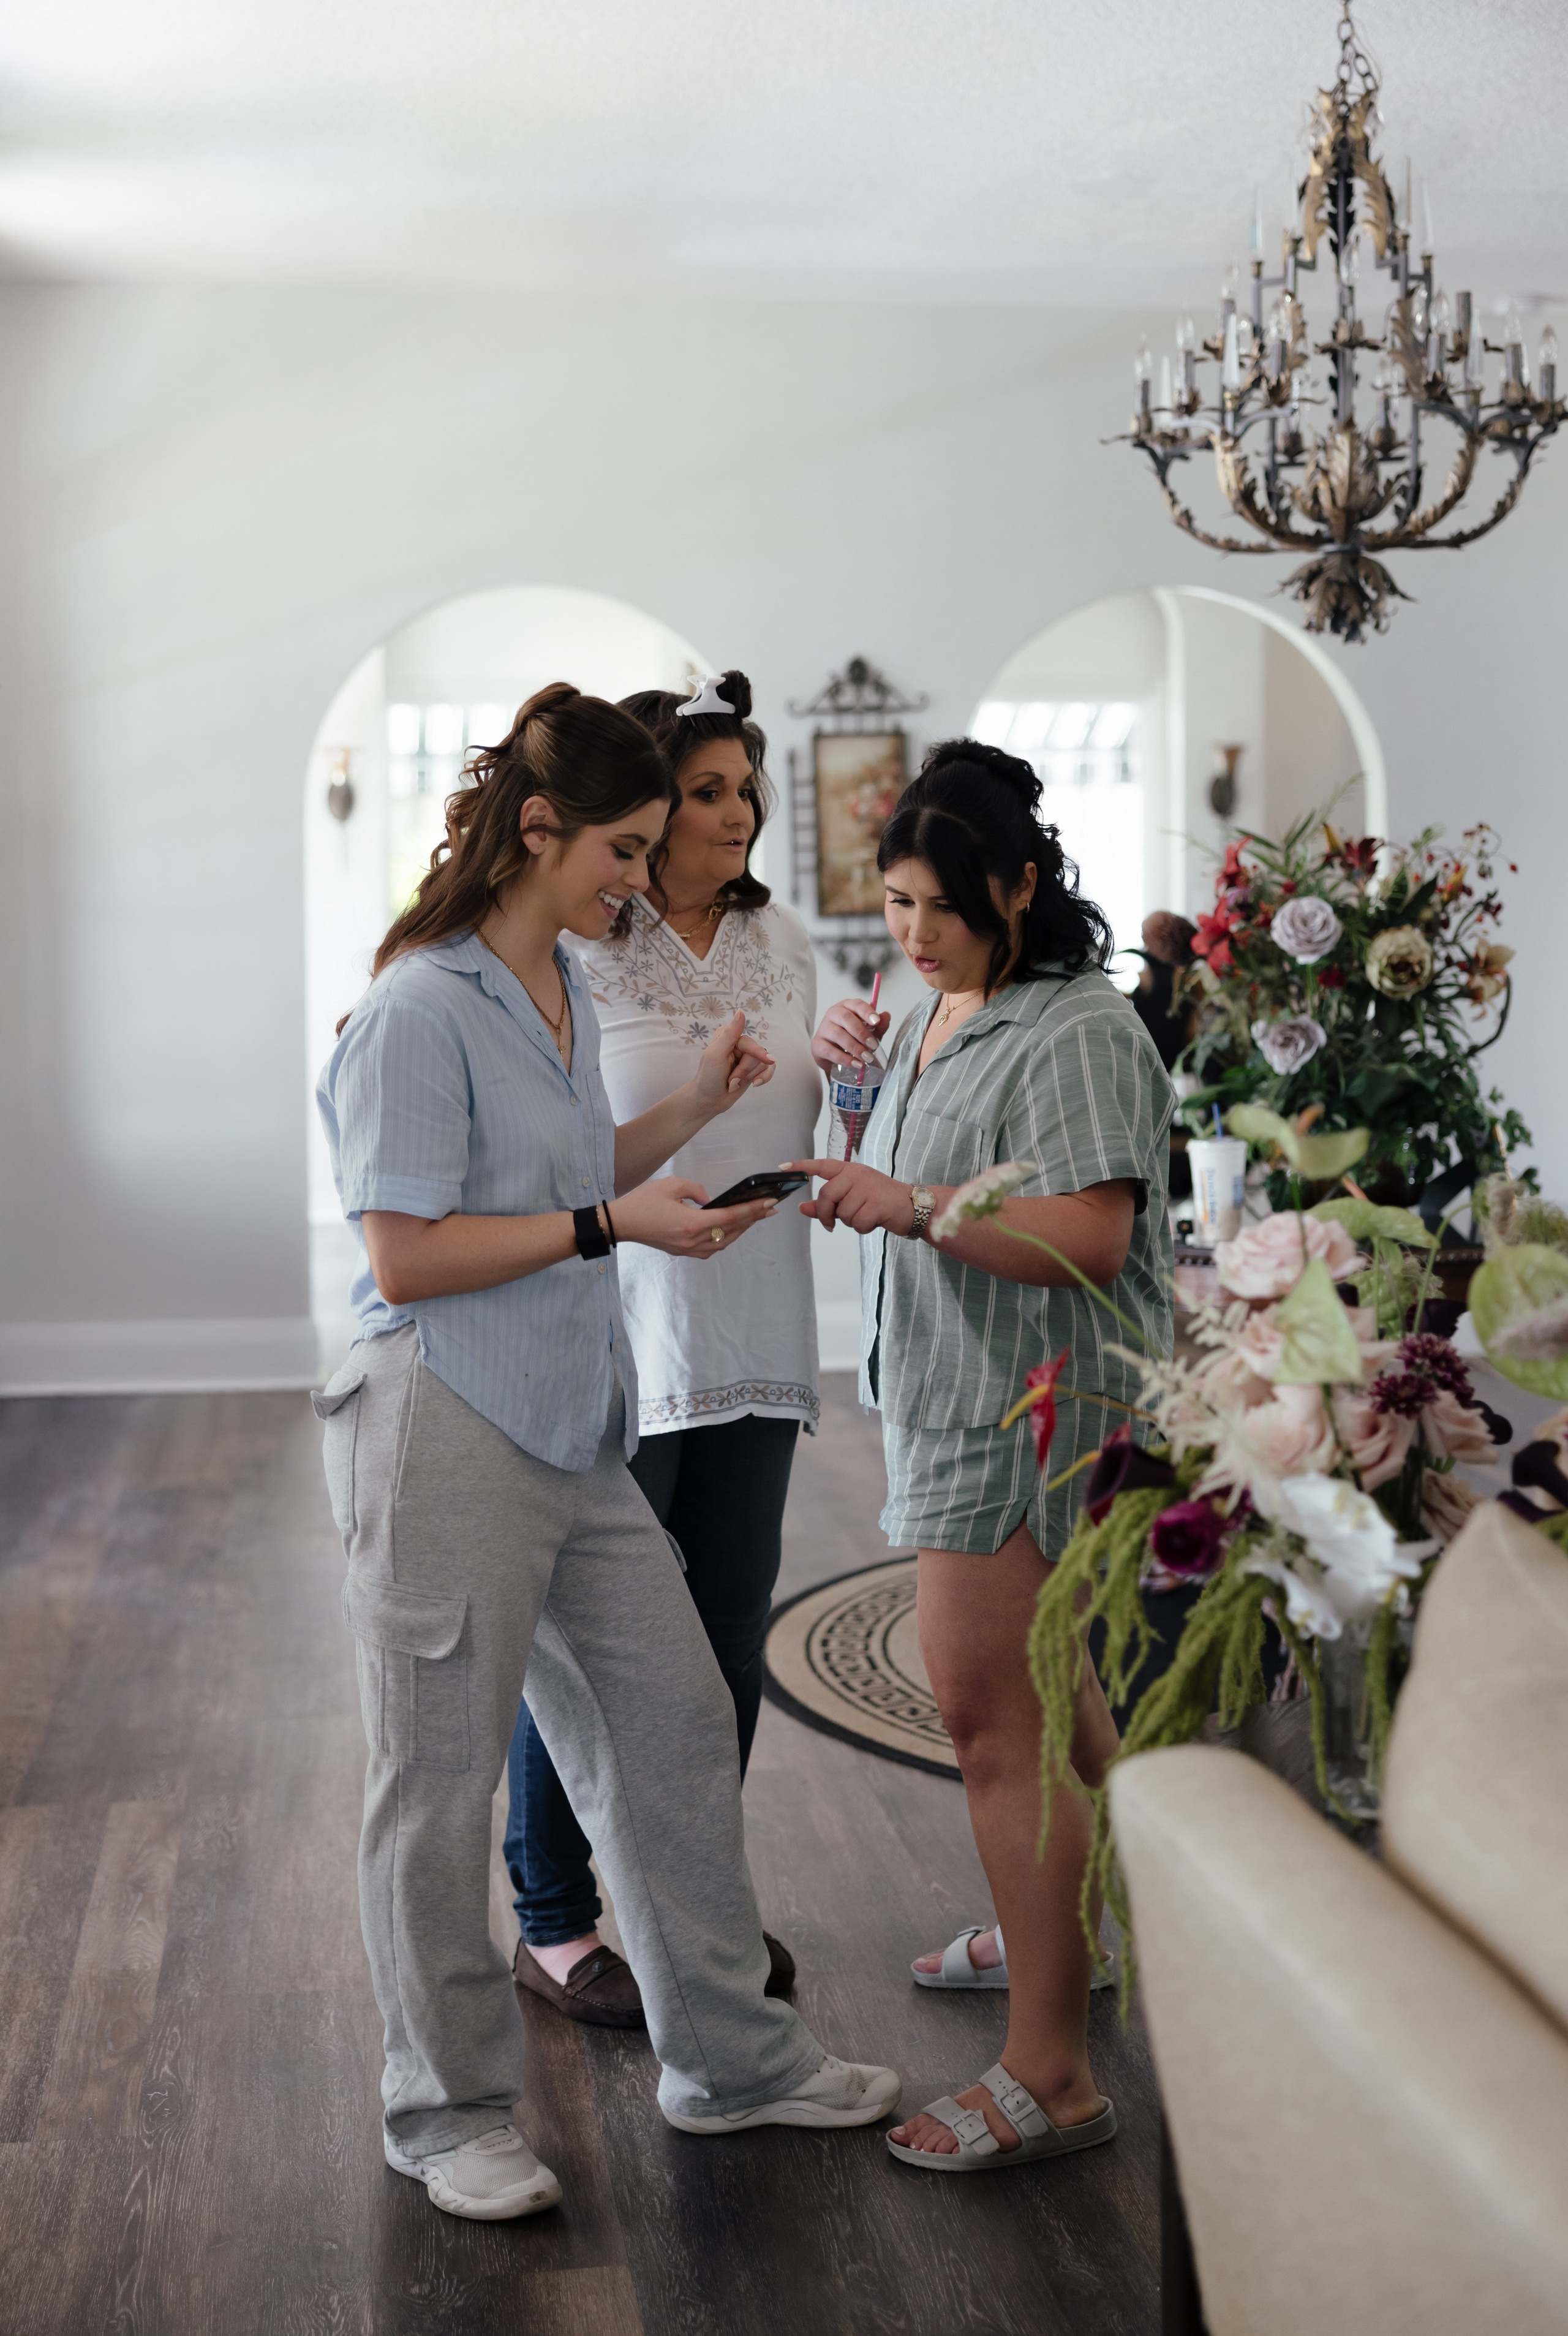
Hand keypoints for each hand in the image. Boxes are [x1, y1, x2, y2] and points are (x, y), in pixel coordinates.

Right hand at [612, 1176, 776, 1258]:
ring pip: (723, 1243)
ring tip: (754, 1218)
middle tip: (770, 1209)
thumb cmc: (643, 1201)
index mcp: (691, 1223)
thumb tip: (710, 1199)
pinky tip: (731, 1230)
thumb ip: (696, 1189)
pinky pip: (711, 1249)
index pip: (730, 1216)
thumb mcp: (670, 1185)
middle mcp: (692, 1240)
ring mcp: (687, 1249)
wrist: (620, 1223)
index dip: (753, 1210)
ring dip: (741, 1230)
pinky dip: (725, 1239)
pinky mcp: (682, 1251)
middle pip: (731, 1231)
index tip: (770, 1203)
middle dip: (753, 1219)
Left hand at [693, 1010, 774, 1118]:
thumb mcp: (715, 1054)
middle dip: (745, 1071)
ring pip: (764, 1063)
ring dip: (749, 1077)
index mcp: (728, 1036)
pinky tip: (755, 1084)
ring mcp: (747, 1057)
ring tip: (733, 1083)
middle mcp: (739, 1044)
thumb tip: (741, 1011)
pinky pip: (769, 1069)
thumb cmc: (708, 1077)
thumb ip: (729, 1033)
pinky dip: (764, 1078)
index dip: (757, 1054)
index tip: (768, 1060)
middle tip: (730, 1081)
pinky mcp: (753, 1069)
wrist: (708, 1100)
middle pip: (758, 1055)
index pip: (750, 1043)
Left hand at [789, 1158, 914, 1235]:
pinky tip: (874, 1221)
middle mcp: (857, 1175)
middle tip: (830, 1225)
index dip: (802, 1166)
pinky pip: (857, 1223)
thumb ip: (827, 1204)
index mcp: (850, 1170)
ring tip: (866, 1215)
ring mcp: (868, 1188)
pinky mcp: (877, 1203)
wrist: (913, 1206)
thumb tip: (802, 1208)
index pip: (822, 1166)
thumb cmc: (880, 1202)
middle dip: (826, 1214)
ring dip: (851, 1222)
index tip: (783, 1167)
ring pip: (842, 1213)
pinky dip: (863, 1228)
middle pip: (826, 1196)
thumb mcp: (853, 1199)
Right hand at [811, 997, 890, 1072]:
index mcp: (847, 1006)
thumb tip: (886, 1015)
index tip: (876, 1021)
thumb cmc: (853, 1039)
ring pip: (838, 1034)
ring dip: (855, 1047)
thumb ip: (879, 1026)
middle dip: (861, 1033)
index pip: (856, 1004)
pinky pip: (830, 1051)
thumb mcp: (869, 1032)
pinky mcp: (817, 1044)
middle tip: (873, 1045)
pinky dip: (845, 1059)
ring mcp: (823, 1028)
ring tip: (866, 1058)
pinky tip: (855, 1064)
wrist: (835, 1056)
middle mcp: (833, 1014)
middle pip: (846, 1018)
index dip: (867, 1012)